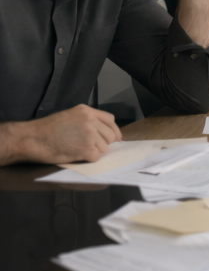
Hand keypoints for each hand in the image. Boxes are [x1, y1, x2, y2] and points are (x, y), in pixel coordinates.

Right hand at [0, 105, 120, 164]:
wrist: (31, 138)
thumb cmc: (46, 129)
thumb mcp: (69, 116)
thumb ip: (86, 120)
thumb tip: (101, 132)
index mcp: (87, 111)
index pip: (110, 120)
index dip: (113, 131)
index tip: (114, 139)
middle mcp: (91, 121)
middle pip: (110, 136)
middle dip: (103, 143)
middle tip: (90, 148)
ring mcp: (90, 135)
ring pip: (104, 148)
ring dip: (94, 152)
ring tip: (78, 150)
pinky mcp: (86, 149)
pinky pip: (96, 157)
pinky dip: (88, 159)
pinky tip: (76, 156)